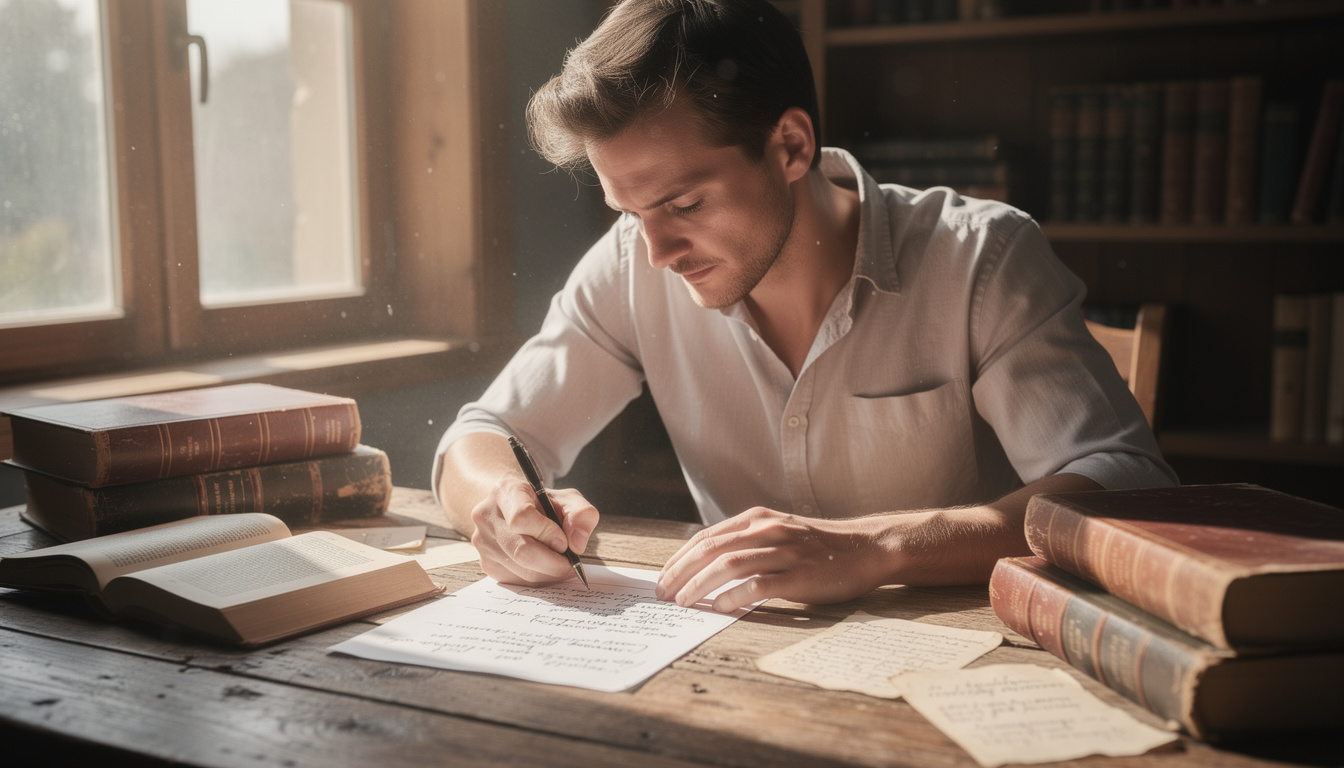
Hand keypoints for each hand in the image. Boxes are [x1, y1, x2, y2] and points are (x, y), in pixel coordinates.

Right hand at [468, 479, 598, 585]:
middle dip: (553, 562)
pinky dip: (538, 579)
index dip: (547, 533)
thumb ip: (581, 515)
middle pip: (521, 551)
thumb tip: (577, 544)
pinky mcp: (486, 564)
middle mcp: (487, 516)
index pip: (522, 517)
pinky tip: (544, 566)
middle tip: (571, 563)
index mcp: (506, 491)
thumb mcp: (567, 499)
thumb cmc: (542, 504)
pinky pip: (517, 581)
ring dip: (548, 573)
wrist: (512, 510)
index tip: (563, 541)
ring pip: (521, 571)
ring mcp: (483, 542)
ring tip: (559, 562)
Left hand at [655, 507, 897, 612]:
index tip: (663, 578)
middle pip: (711, 549)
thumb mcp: (779, 531)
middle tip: (664, 594)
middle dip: (680, 573)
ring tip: (684, 603)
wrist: (865, 549)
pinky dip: (734, 598)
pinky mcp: (799, 576)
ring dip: (699, 585)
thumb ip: (748, 541)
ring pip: (729, 565)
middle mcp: (768, 530)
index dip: (680, 558)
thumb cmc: (819, 547)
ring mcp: (784, 552)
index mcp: (758, 519)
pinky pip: (758, 586)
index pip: (706, 537)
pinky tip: (720, 608)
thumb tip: (707, 565)